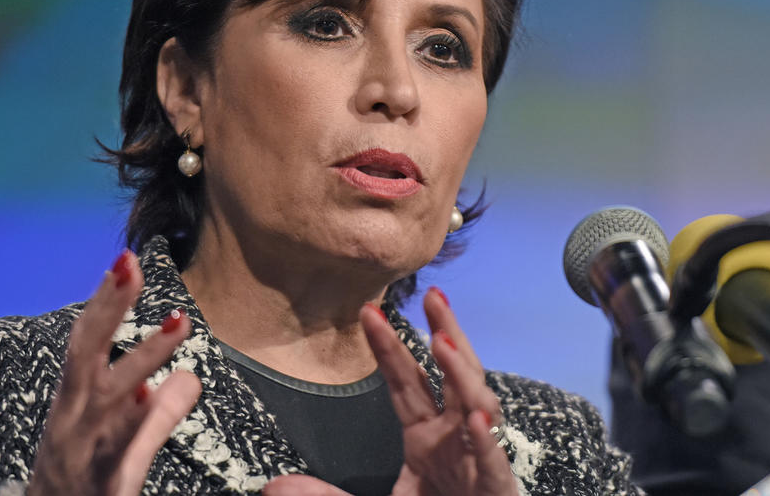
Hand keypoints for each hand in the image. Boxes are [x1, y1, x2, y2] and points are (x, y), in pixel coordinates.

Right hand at [27, 251, 201, 495]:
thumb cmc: (81, 485)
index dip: (104, 300)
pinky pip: (121, 448)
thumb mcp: (119, 441)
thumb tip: (187, 378)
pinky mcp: (103, 482)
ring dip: (143, 355)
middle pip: (85, 353)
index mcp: (73, 403)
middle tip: (131, 264)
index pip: (86, 341)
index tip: (126, 259)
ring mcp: (84, 450)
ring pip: (109, 395)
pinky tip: (159, 394)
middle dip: (108, 308)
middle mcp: (72, 419)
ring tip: (177, 322)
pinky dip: (139, 421)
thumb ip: (157, 412)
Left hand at [264, 287, 516, 495]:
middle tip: (433, 295)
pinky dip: (486, 443)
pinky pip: (492, 464)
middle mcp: (454, 438)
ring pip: (479, 407)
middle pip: (454, 376)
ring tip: (443, 343)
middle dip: (446, 333)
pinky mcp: (495, 492)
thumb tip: (274, 486)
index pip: (405, 382)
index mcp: (424, 436)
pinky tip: (476, 422)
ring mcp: (477, 461)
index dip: (388, 347)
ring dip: (463, 375)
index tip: (369, 310)